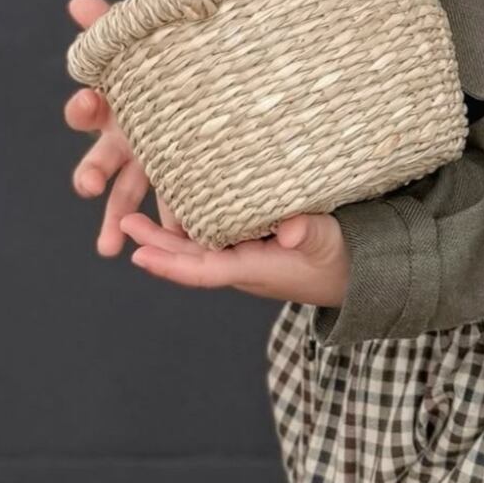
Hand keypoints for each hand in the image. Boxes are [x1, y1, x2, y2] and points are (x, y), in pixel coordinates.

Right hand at [65, 0, 183, 253]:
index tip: (87, 101)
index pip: (87, 108)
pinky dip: (176, 223)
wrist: (208, 77)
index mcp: (114, 106)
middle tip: (86, 188)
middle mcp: (126, 140)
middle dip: (90, 175)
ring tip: (110, 247)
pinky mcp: (181, 179)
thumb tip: (79, 1)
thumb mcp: (149, 38)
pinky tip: (181, 238)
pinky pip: (175, 204)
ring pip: (128, 196)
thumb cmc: (170, 60)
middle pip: (99, 162)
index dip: (83, 106)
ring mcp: (152, 163)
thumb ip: (114, 23)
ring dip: (119, 220)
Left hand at [118, 210, 350, 306]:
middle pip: (190, 259)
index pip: (203, 270)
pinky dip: (193, 226)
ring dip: (168, 235)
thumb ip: (309, 232)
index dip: (170, 263)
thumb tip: (288, 228)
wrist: (357, 273)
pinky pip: (214, 238)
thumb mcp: (328, 242)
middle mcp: (242, 266)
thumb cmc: (341, 258)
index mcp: (254, 269)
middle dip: (157, 243)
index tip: (139, 254)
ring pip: (198, 248)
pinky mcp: (253, 246)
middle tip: (126, 221)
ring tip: (138, 215)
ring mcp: (246, 257)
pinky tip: (181, 209)